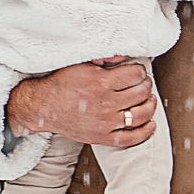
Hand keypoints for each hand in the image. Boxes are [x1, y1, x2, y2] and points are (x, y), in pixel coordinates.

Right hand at [7, 57, 156, 147]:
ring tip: (149, 99)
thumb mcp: (80, 64)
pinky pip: (130, 138)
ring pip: (140, 115)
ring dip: (149, 105)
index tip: (137, 71)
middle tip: (143, 83)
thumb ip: (103, 58)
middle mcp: (105, 103)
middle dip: (145, 85)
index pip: (135, 75)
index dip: (139, 71)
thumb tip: (124, 55)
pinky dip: (145, 132)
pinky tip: (150, 124)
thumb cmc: (61, 83)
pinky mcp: (102, 137)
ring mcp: (105, 122)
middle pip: (141, 93)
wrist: (43, 106)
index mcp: (100, 82)